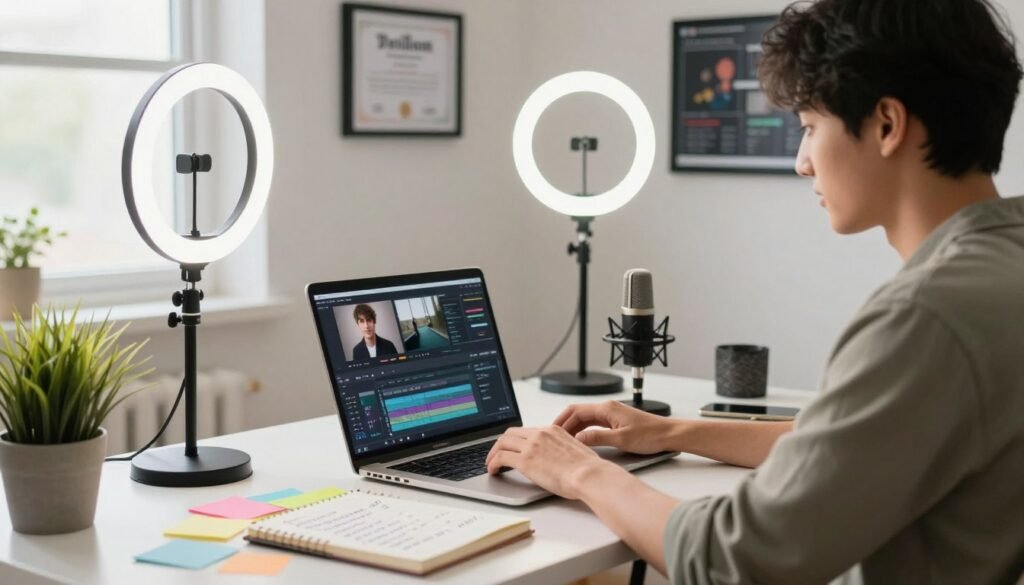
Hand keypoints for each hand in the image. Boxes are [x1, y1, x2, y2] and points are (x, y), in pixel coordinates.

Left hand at [485, 425, 616, 499]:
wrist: (588, 475)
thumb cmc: (588, 468)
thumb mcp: (576, 450)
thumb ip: (563, 449)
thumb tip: (560, 458)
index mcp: (552, 430)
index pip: (527, 431)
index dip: (516, 440)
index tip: (512, 447)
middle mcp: (540, 434)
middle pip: (510, 433)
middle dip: (501, 443)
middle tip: (496, 454)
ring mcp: (531, 446)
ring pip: (502, 443)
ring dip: (493, 453)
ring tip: (490, 463)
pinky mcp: (525, 461)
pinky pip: (500, 458)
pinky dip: (492, 463)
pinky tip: (493, 471)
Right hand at [554, 400, 674, 454]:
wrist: (669, 434)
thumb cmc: (650, 435)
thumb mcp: (621, 440)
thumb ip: (598, 438)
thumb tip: (578, 439)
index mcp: (607, 409)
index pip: (576, 411)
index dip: (562, 421)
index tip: (552, 432)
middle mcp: (607, 408)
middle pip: (578, 413)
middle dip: (564, 423)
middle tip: (553, 437)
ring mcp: (612, 414)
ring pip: (586, 418)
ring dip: (574, 428)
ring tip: (564, 441)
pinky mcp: (616, 421)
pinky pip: (594, 423)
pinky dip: (584, 430)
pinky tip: (581, 441)